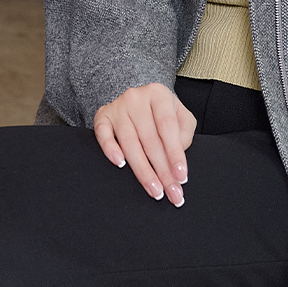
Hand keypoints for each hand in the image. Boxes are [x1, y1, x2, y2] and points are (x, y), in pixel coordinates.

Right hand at [94, 83, 195, 206]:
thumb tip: (177, 153)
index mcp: (159, 94)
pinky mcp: (102, 116)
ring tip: (154, 189)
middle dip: (162, 170)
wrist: (140, 100)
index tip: (181, 176)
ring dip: (142, 170)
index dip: (175, 154)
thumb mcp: (181, 116)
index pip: (168, 127)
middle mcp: (136, 98)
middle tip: (171, 192)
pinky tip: (120, 164)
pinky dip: (110, 149)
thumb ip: (185, 131)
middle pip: (149, 139)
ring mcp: (117, 106)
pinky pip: (102, 134)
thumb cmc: (163, 112)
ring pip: (129, 142)